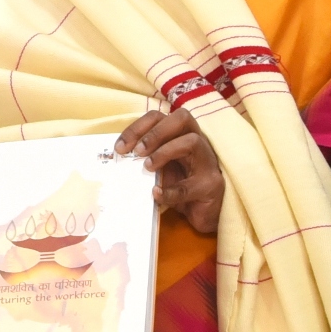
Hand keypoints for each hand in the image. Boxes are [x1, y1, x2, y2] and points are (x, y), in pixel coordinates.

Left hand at [113, 109, 221, 236]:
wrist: (200, 214)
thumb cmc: (178, 186)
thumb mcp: (158, 168)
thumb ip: (144, 158)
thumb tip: (118, 156)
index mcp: (180, 134)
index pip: (159, 117)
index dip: (138, 127)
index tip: (120, 147)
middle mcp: (197, 142)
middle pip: (182, 118)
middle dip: (155, 132)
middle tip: (137, 151)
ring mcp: (208, 162)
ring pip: (192, 141)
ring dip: (165, 152)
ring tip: (148, 167)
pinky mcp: (211, 185)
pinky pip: (190, 185)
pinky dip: (170, 190)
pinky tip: (156, 193)